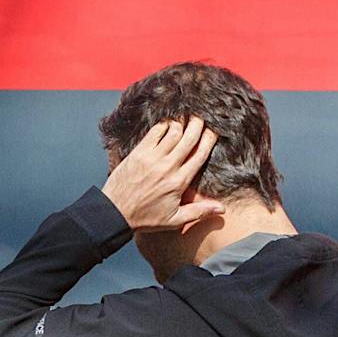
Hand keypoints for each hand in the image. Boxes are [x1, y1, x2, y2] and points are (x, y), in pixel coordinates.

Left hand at [101, 117, 224, 234]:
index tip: (214, 130)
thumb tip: (222, 210)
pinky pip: (155, 131)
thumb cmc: (144, 218)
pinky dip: (164, 124)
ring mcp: (153, 158)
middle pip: (190, 137)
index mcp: (179, 182)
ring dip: (182, 121)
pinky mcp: (139, 153)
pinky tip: (168, 122)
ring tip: (186, 116)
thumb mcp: (173, 220)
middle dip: (198, 124)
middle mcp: (168, 167)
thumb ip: (198, 212)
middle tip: (201, 117)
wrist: (115, 214)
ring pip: (174, 131)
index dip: (210, 138)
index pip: (200, 154)